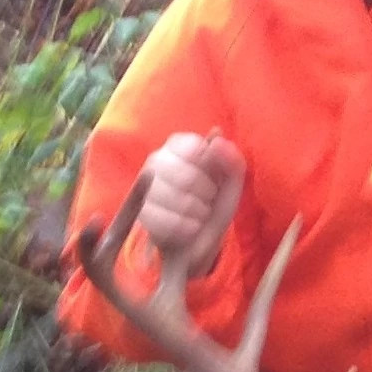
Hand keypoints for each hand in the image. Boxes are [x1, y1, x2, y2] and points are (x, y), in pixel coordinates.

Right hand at [137, 130, 245, 278]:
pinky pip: (166, 220)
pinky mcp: (140, 211)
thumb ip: (231, 158)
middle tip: (207, 199)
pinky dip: (185, 228)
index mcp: (178, 145)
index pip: (195, 148)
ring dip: (197, 212)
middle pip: (186, 176)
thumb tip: (217, 133)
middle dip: (206, 193)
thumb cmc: (212, 203)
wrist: (196, 238)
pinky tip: (190, 227)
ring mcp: (144, 185)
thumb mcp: (230, 182)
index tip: (214, 179)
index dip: (211, 169)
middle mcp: (156, 159)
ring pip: (176, 199)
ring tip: (199, 213)